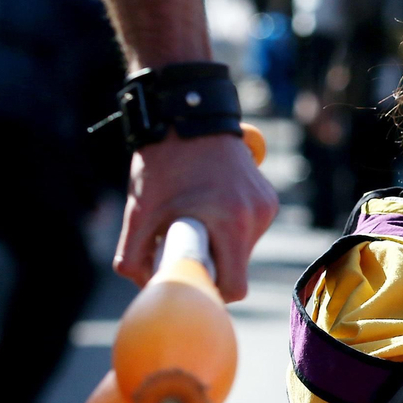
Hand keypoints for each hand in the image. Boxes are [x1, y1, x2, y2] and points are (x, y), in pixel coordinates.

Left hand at [114, 132, 278, 301]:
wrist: (189, 113)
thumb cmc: (162, 163)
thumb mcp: (138, 211)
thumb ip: (133, 258)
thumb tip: (148, 286)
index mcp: (230, 223)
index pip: (234, 287)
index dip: (209, 289)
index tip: (189, 277)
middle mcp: (255, 216)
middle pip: (237, 269)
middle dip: (211, 264)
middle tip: (184, 245)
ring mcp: (266, 206)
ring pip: (243, 249)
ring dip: (220, 244)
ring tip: (196, 217)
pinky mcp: (269, 198)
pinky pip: (248, 229)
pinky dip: (229, 227)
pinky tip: (211, 205)